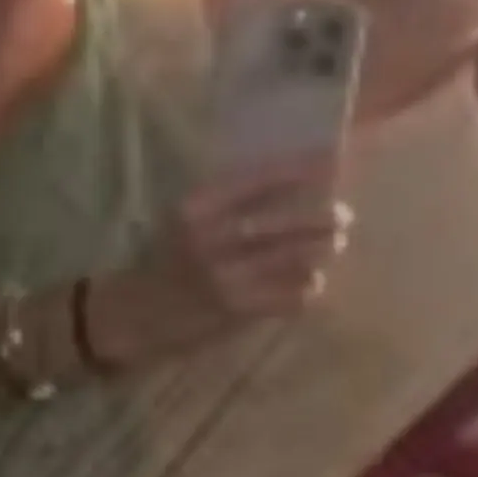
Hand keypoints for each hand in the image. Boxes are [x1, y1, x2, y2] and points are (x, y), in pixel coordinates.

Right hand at [90, 160, 351, 365]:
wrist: (132, 313)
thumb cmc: (166, 259)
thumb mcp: (189, 219)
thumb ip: (231, 200)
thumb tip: (290, 178)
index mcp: (200, 206)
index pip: (261, 178)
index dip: (302, 170)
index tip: (334, 163)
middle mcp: (213, 236)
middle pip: (285, 220)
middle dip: (323, 217)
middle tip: (344, 216)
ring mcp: (227, 275)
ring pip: (294, 258)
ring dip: (321, 251)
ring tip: (333, 246)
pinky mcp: (237, 309)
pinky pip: (290, 296)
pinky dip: (307, 289)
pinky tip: (311, 284)